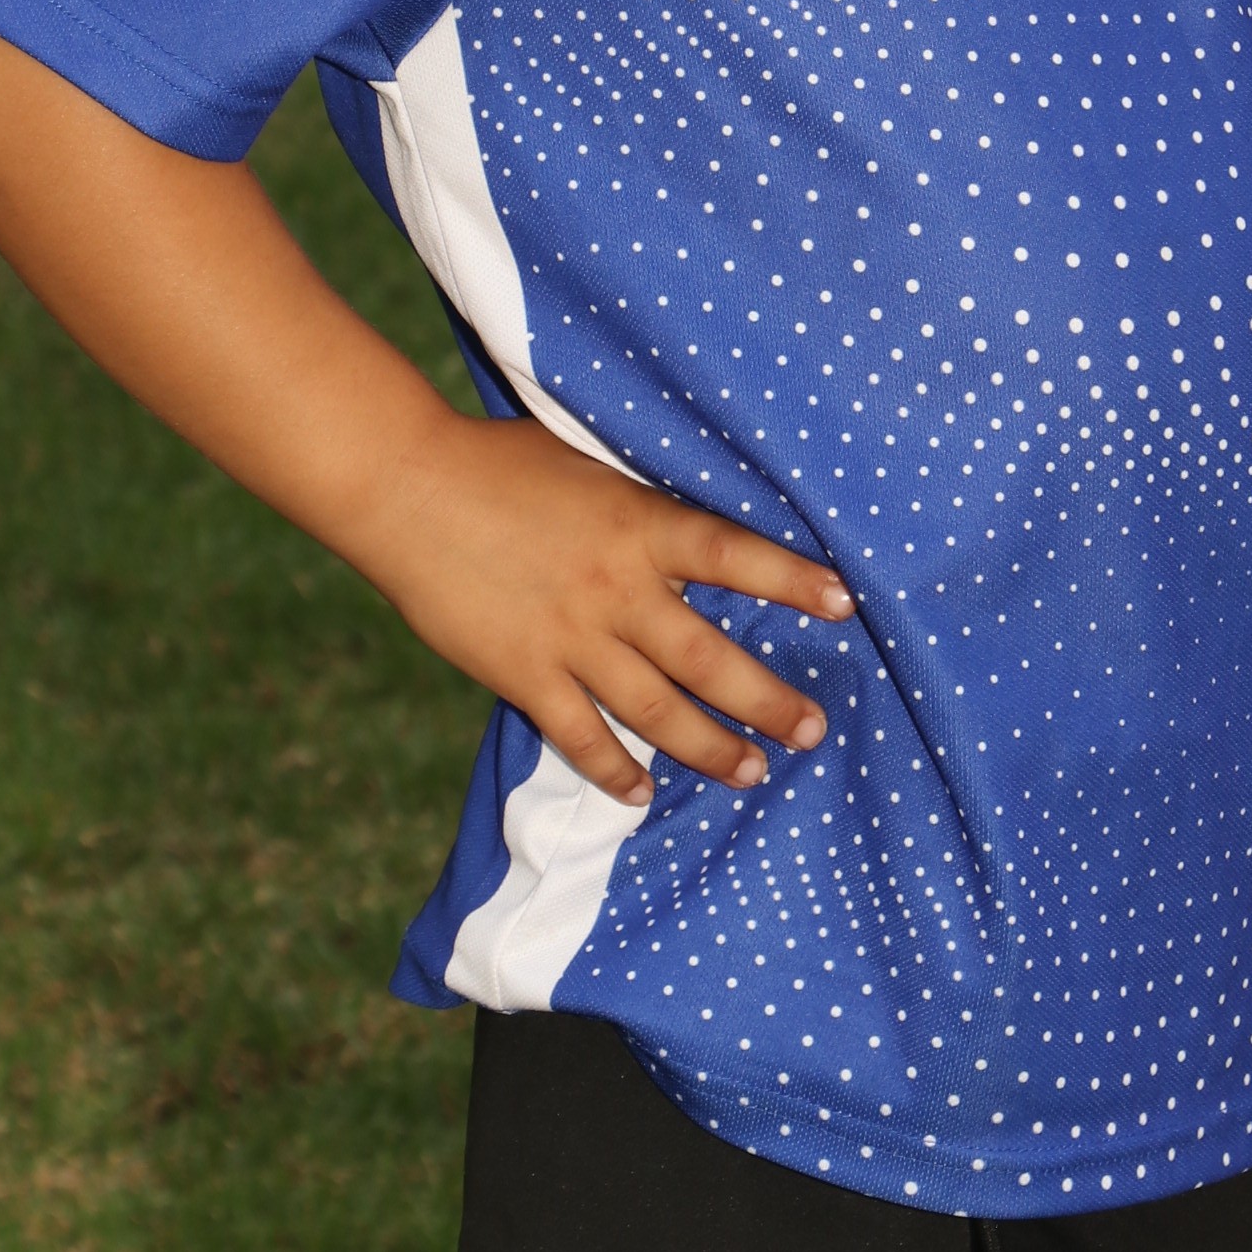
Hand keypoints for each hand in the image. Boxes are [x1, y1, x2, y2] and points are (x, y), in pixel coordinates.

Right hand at [369, 411, 854, 808]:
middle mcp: (616, 587)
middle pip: (708, 656)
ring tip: (753, 772)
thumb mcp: (587, 463)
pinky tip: (644, 792)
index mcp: (637, 524)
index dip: (793, 580)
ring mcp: (570, 636)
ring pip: (655, 708)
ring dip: (709, 746)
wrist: (405, 485)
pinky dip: (615, 768)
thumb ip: (637, 506)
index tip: (847, 603)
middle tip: (813, 730)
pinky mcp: (523, 672)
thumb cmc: (496, 460)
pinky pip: (580, 735)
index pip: (735, 555)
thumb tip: (687, 530)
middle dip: (767, 699)